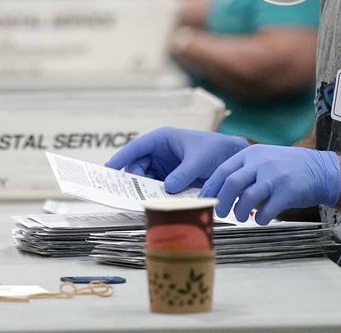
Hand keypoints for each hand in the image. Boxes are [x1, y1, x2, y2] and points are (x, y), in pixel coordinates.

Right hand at [105, 127, 248, 192]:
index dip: (121, 157)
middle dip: (133, 179)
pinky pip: (156, 187)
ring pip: (145, 179)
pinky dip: (155, 195)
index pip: (136, 148)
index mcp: (161, 139)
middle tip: (130, 193)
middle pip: (137, 166)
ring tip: (143, 200)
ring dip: (144, 189)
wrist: (231, 158)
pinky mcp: (170, 179)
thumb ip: (183, 173)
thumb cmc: (214, 150)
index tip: (109, 168)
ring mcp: (163, 167)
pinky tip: (155, 202)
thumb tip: (167, 188)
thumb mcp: (198, 160)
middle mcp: (158, 152)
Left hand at [199, 145, 340, 223]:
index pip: (223, 170)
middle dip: (221, 201)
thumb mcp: (264, 159)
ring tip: (241, 217)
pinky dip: (260, 219)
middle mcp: (261, 163)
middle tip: (220, 212)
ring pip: (246, 198)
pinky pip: (267, 210)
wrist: (321, 170)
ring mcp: (274, 177)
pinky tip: (261, 219)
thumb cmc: (287, 167)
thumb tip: (220, 192)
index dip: (211, 187)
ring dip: (239, 212)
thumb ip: (245, 171)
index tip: (203, 200)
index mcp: (251, 154)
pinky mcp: (287, 192)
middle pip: (231, 184)